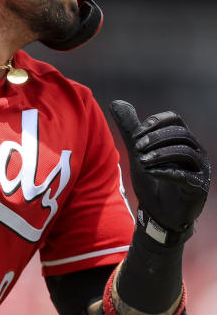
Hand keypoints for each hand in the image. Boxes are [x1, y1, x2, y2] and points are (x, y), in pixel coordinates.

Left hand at [110, 100, 209, 244]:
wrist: (160, 213)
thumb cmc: (153, 179)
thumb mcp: (138, 151)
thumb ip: (130, 128)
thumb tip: (116, 101)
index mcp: (181, 140)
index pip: (175, 118)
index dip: (155, 122)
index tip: (137, 134)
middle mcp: (195, 152)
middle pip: (181, 133)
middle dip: (156, 138)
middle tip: (137, 148)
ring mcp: (199, 170)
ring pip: (186, 152)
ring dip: (160, 153)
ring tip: (141, 161)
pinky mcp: (197, 188)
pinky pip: (186, 176)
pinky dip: (165, 172)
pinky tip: (149, 173)